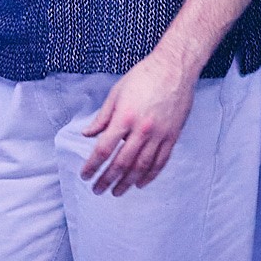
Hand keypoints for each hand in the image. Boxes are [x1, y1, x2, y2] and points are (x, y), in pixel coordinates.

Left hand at [79, 49, 197, 195]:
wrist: (175, 68)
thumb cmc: (143, 76)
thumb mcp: (116, 93)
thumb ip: (102, 117)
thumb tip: (87, 134)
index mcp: (124, 117)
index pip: (104, 149)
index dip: (92, 165)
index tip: (85, 175)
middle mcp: (142, 129)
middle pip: (121, 162)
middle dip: (107, 179)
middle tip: (97, 190)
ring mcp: (159, 135)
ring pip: (141, 166)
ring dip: (127, 182)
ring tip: (116, 192)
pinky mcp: (173, 136)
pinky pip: (161, 161)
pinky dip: (150, 175)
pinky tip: (140, 184)